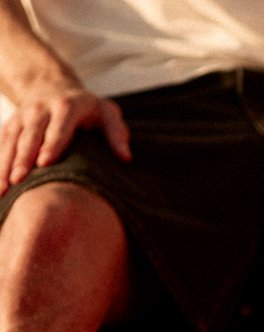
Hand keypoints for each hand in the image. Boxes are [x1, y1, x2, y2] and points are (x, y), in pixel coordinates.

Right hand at [0, 85, 130, 194]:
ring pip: (11, 141)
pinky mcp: (11, 125)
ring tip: (2, 190)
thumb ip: (116, 132)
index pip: (58, 126)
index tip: (44, 163)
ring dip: (4, 164)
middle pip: (30, 135)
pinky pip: (1, 144)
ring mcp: (23, 117)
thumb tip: (125, 156)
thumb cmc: (88, 109)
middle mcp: (40, 109)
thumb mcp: (106, 112)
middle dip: (22, 158)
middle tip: (17, 181)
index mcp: (66, 107)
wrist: (52, 85)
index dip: (50, 144)